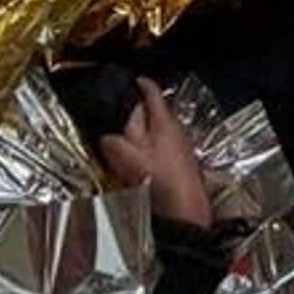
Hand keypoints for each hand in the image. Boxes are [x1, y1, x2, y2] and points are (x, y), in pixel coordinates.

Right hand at [99, 78, 211, 228]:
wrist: (187, 214)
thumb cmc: (160, 181)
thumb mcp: (129, 160)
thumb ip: (115, 143)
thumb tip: (106, 135)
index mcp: (165, 121)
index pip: (153, 93)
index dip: (142, 83)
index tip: (134, 80)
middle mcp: (178, 130)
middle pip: (157, 113)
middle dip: (140, 113)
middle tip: (122, 117)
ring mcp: (183, 147)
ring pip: (160, 132)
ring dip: (145, 134)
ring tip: (128, 143)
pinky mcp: (185, 164)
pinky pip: (165, 148)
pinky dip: (152, 149)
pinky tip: (142, 165)